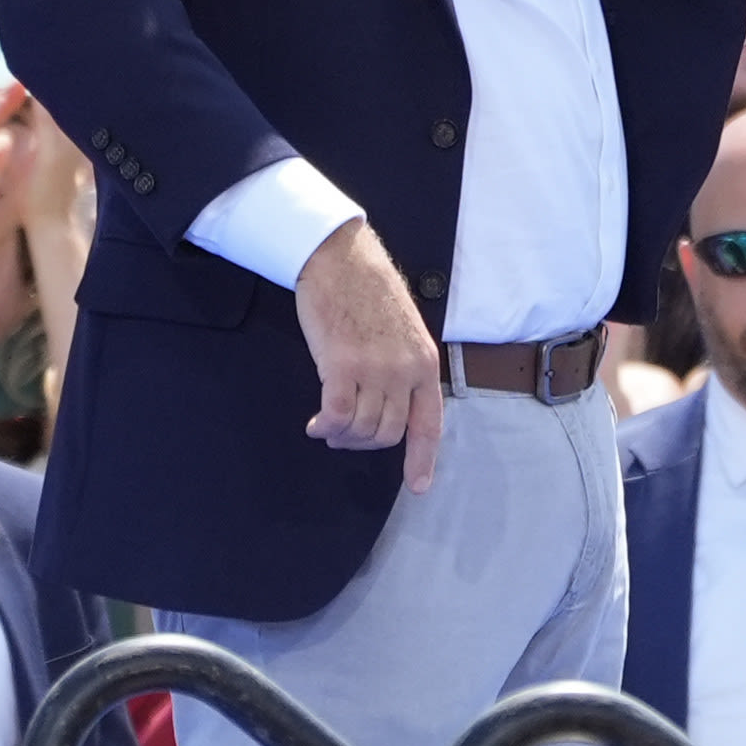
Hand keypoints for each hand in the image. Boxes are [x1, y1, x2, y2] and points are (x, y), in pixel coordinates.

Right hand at [297, 217, 448, 482]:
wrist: (341, 260)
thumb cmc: (368, 291)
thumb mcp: (403, 332)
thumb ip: (402, 368)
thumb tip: (389, 405)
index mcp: (425, 364)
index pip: (429, 423)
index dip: (423, 458)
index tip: (419, 486)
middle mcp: (405, 371)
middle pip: (388, 433)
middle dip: (364, 443)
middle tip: (344, 435)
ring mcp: (375, 370)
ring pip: (362, 429)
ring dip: (342, 436)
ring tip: (328, 426)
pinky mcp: (341, 366)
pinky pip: (337, 416)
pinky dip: (325, 427)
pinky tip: (315, 424)